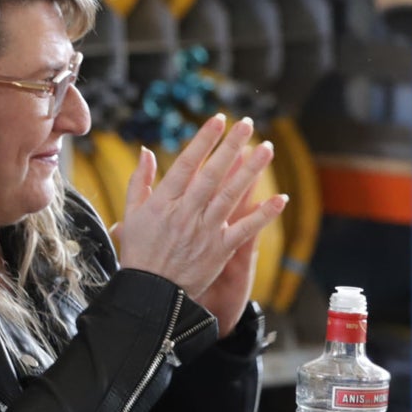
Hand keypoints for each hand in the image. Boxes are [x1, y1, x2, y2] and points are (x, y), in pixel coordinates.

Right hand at [110, 115, 285, 317]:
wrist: (152, 291)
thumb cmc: (139, 251)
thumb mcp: (131, 213)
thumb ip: (140, 181)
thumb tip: (146, 150)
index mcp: (164, 202)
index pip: (186, 163)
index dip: (203, 140)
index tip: (217, 120)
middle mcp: (187, 212)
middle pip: (213, 173)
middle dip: (232, 146)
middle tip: (247, 124)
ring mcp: (206, 230)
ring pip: (232, 194)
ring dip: (252, 171)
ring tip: (267, 148)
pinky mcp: (221, 248)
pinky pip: (246, 229)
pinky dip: (263, 214)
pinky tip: (280, 198)